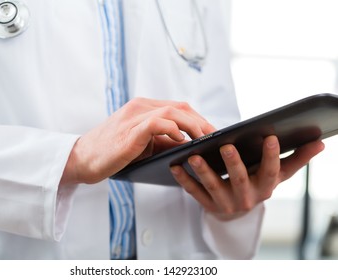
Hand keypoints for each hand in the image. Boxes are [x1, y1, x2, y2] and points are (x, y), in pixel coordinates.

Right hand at [61, 98, 214, 183]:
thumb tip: (189, 146)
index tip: (212, 132)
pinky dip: (173, 130)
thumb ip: (162, 140)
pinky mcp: (129, 131)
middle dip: (202, 121)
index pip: (178, 107)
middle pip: (180, 107)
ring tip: (205, 139)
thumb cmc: (112, 153)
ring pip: (172, 112)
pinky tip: (182, 140)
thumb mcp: (141, 144)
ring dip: (193, 125)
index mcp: (143, 108)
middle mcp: (140, 107)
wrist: (82, 159)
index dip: (198, 118)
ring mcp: (134, 117)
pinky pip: (157, 123)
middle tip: (216, 137)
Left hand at [170, 135, 324, 220]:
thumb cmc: (258, 184)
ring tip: (194, 155)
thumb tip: (320, 142)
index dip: (272, 156)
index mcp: (265, 187)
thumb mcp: (277, 175)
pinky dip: (184, 179)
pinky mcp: (207, 205)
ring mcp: (225, 203)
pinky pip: (194, 192)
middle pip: (240, 179)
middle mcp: (247, 198)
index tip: (271, 136)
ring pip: (213, 186)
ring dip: (203, 171)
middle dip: (234, 164)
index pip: (272, 172)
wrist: (238, 212)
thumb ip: (297, 159)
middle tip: (226, 146)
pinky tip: (175, 165)